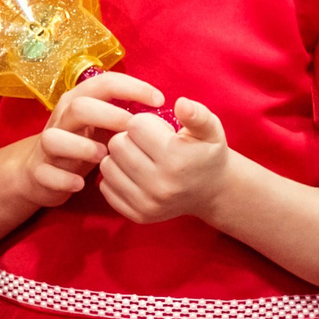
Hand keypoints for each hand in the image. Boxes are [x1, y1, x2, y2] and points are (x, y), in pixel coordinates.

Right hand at [17, 72, 166, 207]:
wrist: (40, 173)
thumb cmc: (83, 144)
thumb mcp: (103, 126)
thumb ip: (127, 117)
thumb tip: (167, 113)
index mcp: (79, 101)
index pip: (104, 83)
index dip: (132, 87)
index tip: (159, 99)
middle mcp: (61, 119)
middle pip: (79, 106)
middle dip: (108, 115)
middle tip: (132, 130)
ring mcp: (47, 145)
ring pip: (55, 138)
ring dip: (81, 147)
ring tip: (103, 157)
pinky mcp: (39, 171)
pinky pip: (47, 173)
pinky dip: (64, 178)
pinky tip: (82, 184)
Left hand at [97, 98, 232, 225]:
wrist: (212, 191)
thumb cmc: (207, 153)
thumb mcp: (210, 130)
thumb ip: (197, 114)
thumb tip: (181, 103)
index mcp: (177, 160)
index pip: (135, 126)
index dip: (146, 122)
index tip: (159, 130)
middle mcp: (161, 186)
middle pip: (117, 145)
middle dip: (129, 137)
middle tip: (147, 143)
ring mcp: (148, 204)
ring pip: (107, 165)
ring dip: (119, 157)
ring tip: (139, 157)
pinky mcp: (137, 215)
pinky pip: (105, 187)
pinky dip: (116, 176)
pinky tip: (133, 173)